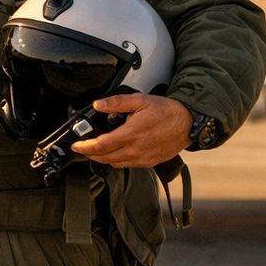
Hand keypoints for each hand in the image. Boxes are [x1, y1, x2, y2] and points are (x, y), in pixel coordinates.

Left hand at [70, 93, 192, 168]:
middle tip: (82, 148)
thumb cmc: (167, 111)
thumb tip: (98, 105)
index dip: (84, 147)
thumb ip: (117, 102)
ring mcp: (143, 158)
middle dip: (90, 154)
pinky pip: (127, 165)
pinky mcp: (149, 162)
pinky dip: (117, 161)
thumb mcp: (140, 100)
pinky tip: (115, 153)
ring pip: (115, 164)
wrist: (189, 123)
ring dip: (102, 159)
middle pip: (104, 158)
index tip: (75, 145)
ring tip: (96, 151)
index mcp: (130, 134)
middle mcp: (136, 150)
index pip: (100, 146)